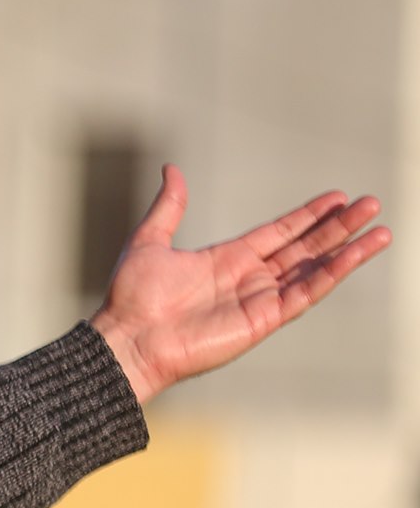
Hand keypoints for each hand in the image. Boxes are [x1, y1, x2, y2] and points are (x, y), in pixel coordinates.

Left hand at [89, 165, 390, 403]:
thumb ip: (169, 207)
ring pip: (313, 269)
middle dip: (338, 226)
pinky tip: (354, 255)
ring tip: (379, 228)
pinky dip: (332, 274)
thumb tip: (171, 170)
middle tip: (370, 204)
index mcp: (226, 260)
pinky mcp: (263, 319)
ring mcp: (258, 300)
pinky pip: (305, 293)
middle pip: (304, 247)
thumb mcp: (150, 241)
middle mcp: (248, 279)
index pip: (279, 233)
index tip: (337, 196)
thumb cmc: (131, 298)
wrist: (127, 338)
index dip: (308, 215)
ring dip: (346, 250)